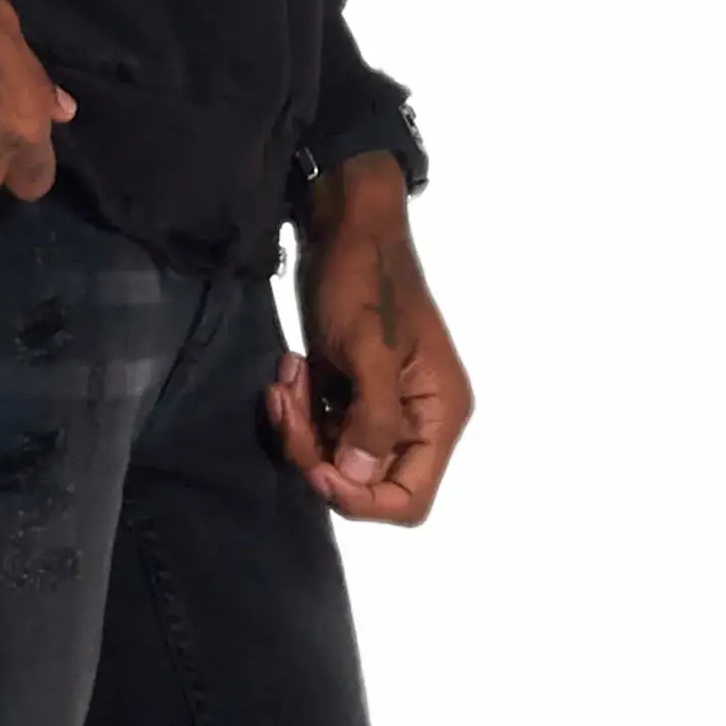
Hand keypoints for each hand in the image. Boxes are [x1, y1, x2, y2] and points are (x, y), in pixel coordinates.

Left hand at [268, 157, 471, 523]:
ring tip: (288, 375)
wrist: (345, 226)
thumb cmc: (364, 278)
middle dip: (316, 450)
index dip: (360, 497)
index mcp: (438, 414)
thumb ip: (371, 416)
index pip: (409, 499)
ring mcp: (381, 410)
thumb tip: (358, 474)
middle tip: (288, 401)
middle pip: (362, 481)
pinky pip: (320, 429)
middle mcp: (415, 421)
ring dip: (300, 426)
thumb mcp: (367, 345)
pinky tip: (291, 368)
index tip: (317, 466)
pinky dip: (298, 410)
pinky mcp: (350, 396)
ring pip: (333, 457)